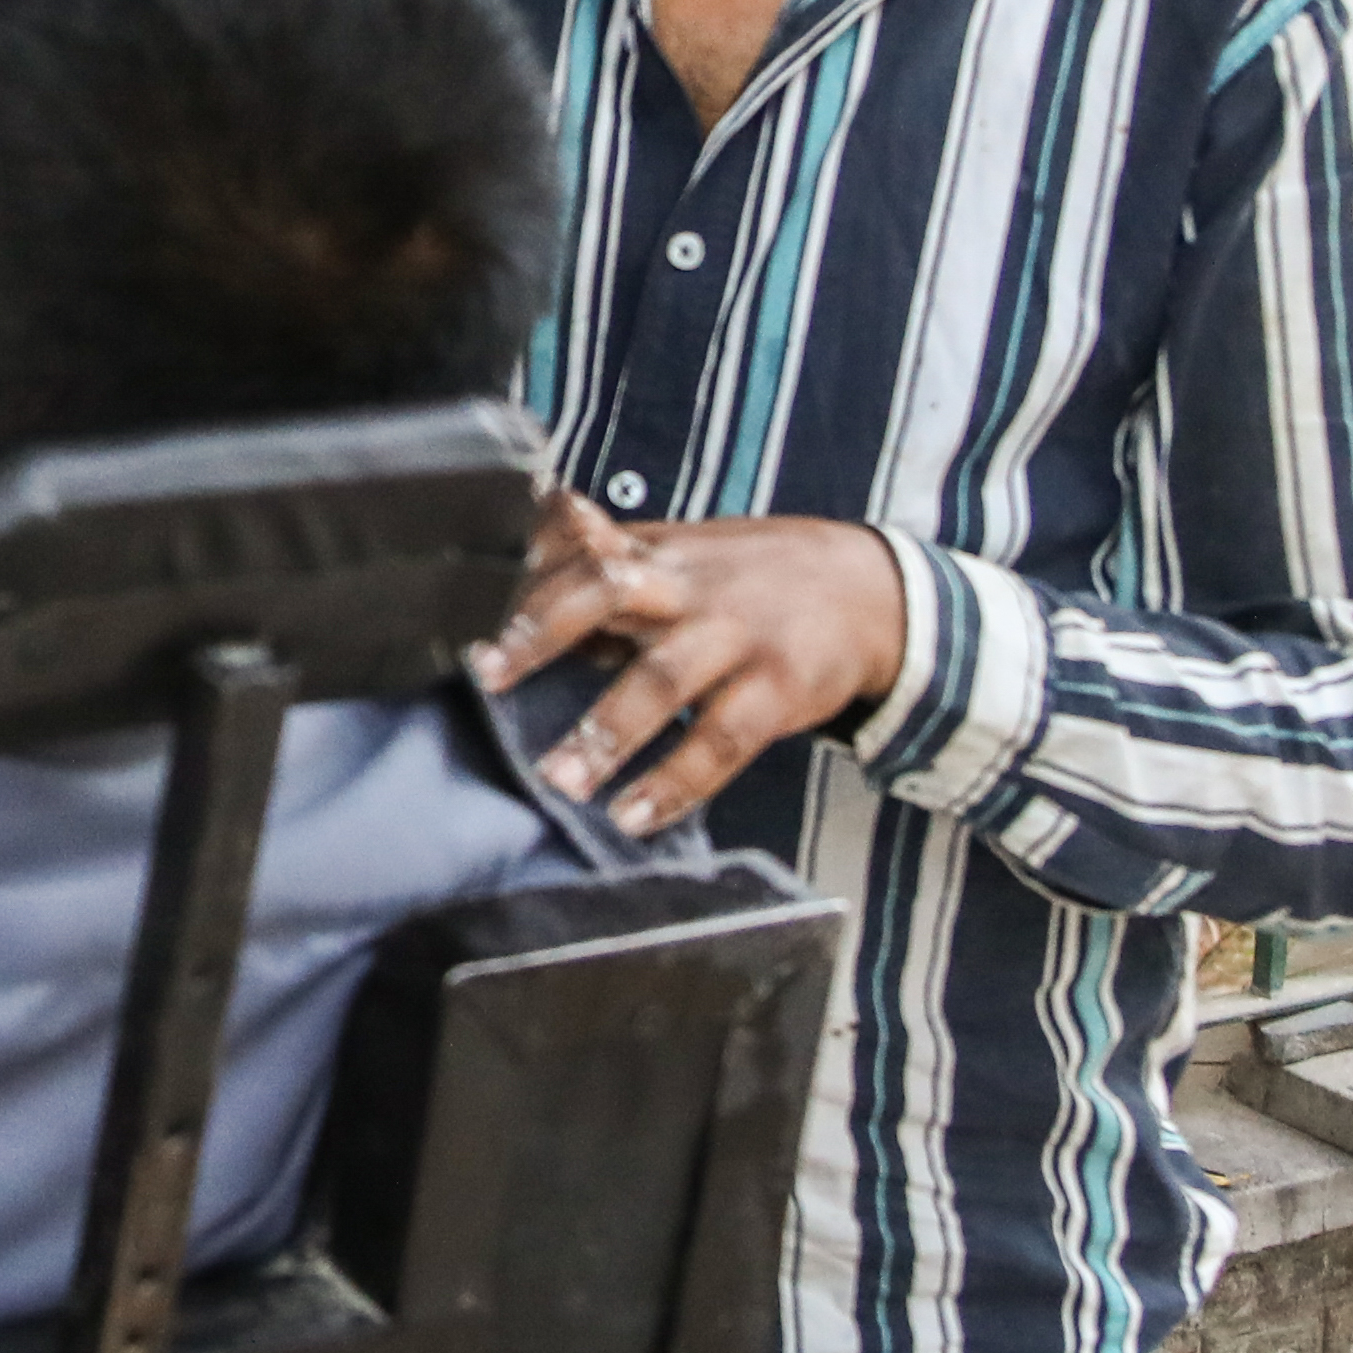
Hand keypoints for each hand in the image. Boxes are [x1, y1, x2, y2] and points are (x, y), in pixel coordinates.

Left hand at [473, 497, 907, 835]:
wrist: (871, 592)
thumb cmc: (754, 577)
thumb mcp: (686, 552)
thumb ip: (612, 555)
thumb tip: (538, 536)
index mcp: (660, 553)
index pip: (580, 557)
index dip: (528, 593)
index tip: (480, 641)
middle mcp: (692, 588)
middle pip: (609, 591)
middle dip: (545, 633)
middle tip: (491, 680)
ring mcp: (737, 638)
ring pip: (664, 678)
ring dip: (607, 730)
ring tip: (561, 779)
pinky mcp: (778, 690)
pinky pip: (721, 741)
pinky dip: (675, 783)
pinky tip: (634, 815)